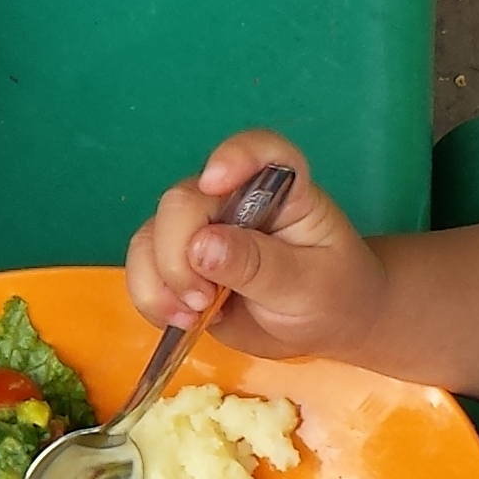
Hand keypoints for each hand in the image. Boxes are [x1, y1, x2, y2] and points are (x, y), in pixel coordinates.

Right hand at [126, 132, 388, 362]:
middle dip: (177, 252)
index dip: (234, 156)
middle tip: (201, 299)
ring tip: (190, 315)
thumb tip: (201, 245)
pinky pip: (144, 268)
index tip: (215, 183)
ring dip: (158, 279)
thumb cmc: (334, 295)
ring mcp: (203, 231)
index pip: (260, 151)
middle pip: (183, 201)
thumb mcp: (307, 285)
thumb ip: (258, 265)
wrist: (327, 327)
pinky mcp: (182, 264)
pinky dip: (150, 296)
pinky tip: (179, 320)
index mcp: (283, 190)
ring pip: (151, 234)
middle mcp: (235, 201)